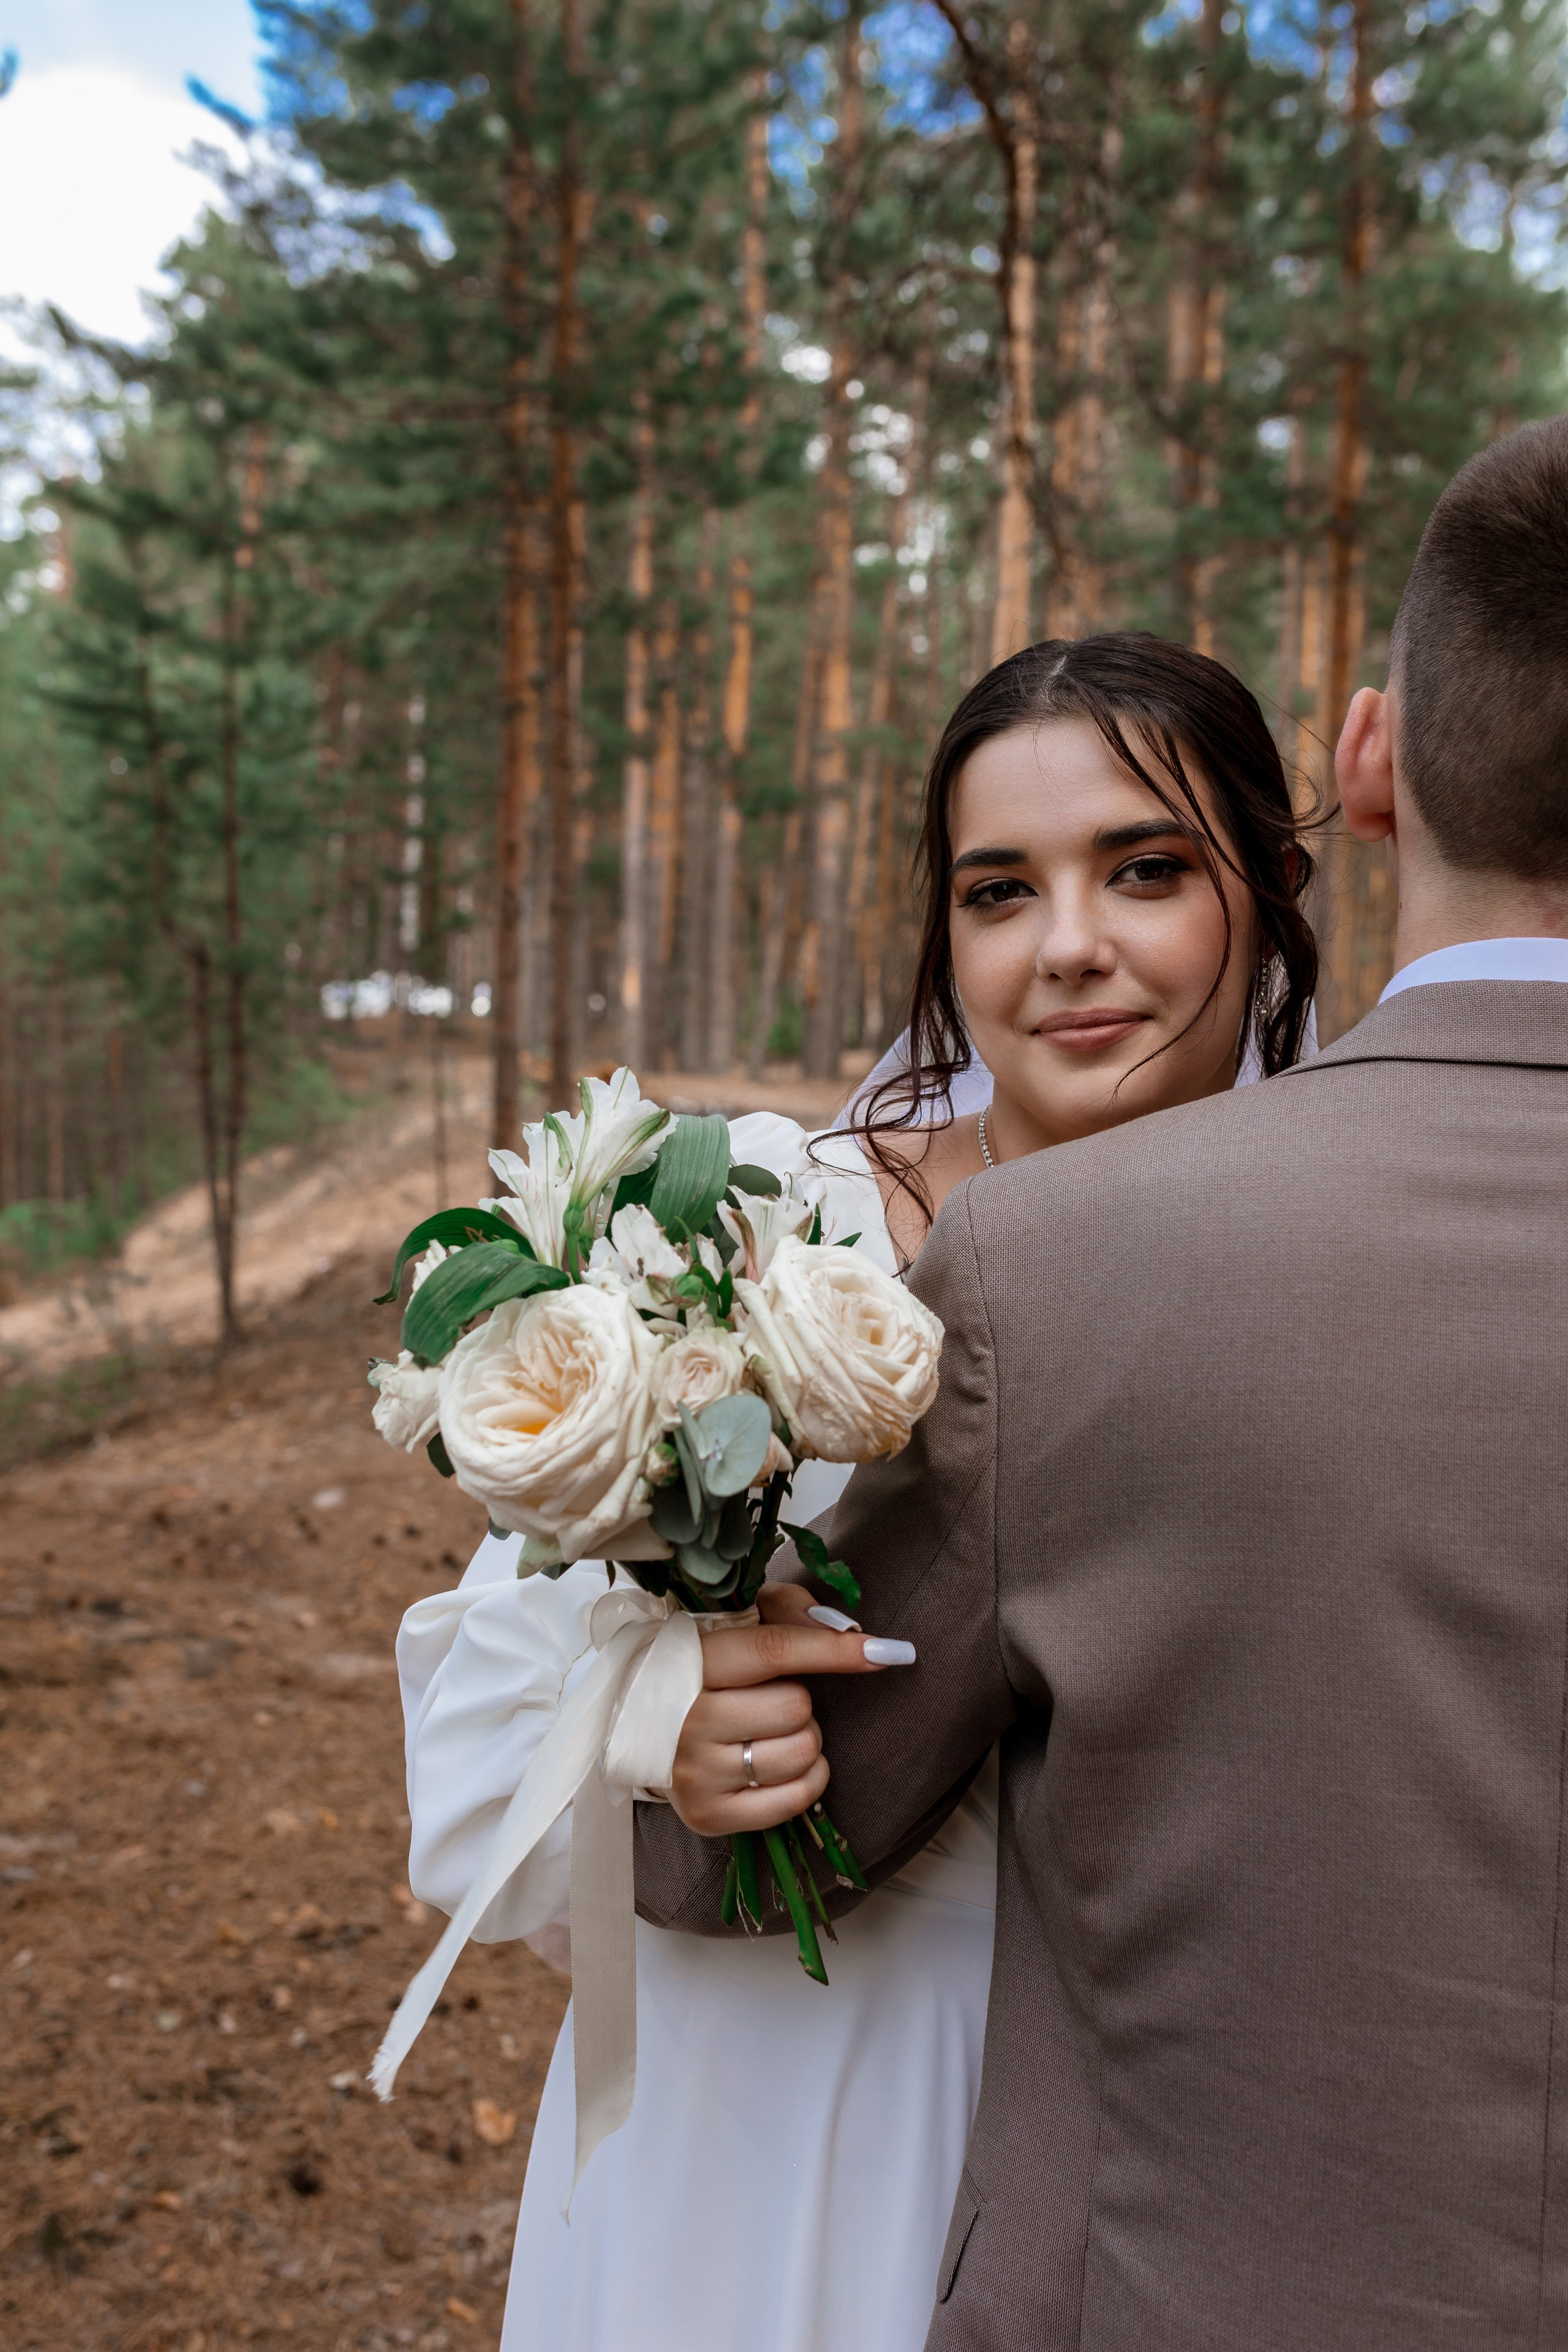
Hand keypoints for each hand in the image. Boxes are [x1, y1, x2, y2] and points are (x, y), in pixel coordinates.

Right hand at [667, 1585, 916, 1835]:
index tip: (885, 1651)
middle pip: (795, 1706)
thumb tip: (846, 1631)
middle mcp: (686, 1720)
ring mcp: (695, 1773)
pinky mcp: (708, 1815)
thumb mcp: (730, 1621)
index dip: (833, 1650)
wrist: (635, 1727)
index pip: (773, 1650)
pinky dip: (808, 1778)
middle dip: (800, 1700)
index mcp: (689, 1661)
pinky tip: (781, 1764)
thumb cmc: (699, 1667)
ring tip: (769, 1731)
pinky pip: (797, 1798)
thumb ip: (787, 1609)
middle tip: (769, 1699)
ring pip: (801, 1751)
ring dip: (805, 1739)